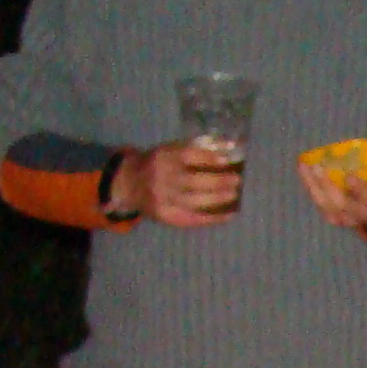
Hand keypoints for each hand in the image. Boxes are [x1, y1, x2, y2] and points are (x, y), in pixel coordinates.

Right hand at [112, 139, 244, 226]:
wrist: (129, 183)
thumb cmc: (158, 164)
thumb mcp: (170, 150)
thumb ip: (196, 149)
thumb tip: (229, 148)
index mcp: (163, 156)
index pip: (188, 156)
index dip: (208, 158)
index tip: (226, 160)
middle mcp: (161, 178)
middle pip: (192, 181)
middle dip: (217, 181)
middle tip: (237, 180)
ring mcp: (162, 199)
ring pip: (194, 201)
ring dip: (217, 199)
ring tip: (233, 194)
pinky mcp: (165, 215)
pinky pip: (191, 219)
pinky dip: (212, 218)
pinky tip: (228, 215)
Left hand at [300, 118, 366, 233]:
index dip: (360, 189)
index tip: (349, 176)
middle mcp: (361, 213)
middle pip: (342, 203)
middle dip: (328, 186)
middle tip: (317, 167)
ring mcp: (346, 217)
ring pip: (327, 205)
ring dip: (314, 187)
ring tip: (304, 166)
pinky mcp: (334, 218)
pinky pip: (320, 206)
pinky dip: (311, 190)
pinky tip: (303, 172)